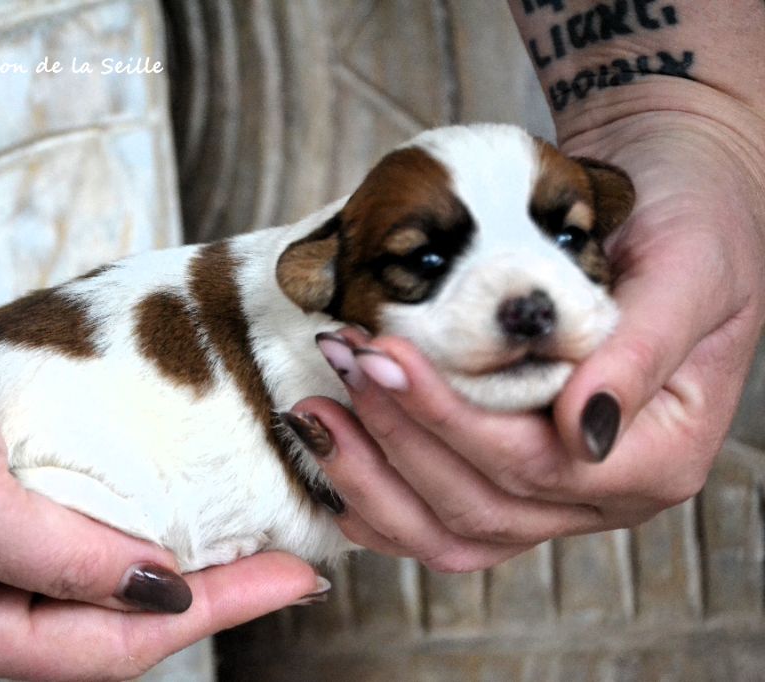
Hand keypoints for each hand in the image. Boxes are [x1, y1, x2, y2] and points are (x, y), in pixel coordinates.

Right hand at [0, 249, 317, 679]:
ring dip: (172, 567)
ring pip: (97, 587)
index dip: (213, 611)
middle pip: (111, 627)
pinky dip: (129, 530)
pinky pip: (74, 540)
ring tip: (246, 548)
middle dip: (205, 599)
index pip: (112, 645)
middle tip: (286, 569)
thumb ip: (65, 560)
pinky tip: (172, 513)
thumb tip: (160, 592)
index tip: (290, 581)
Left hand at [291, 98, 764, 570]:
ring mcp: (552, 496)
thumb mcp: (689, 268)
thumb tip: (583, 429)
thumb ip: (642, 351)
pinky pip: (434, 521)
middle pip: (481, 506)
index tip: (385, 357)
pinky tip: (333, 449)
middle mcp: (603, 493)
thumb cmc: (689, 221)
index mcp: (658, 455)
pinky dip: (376, 497)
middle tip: (343, 360)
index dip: (450, 420)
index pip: (536, 465)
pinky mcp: (507, 477)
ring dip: (371, 478)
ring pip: (449, 532)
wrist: (662, 196)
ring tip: (315, 411)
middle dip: (398, 437)